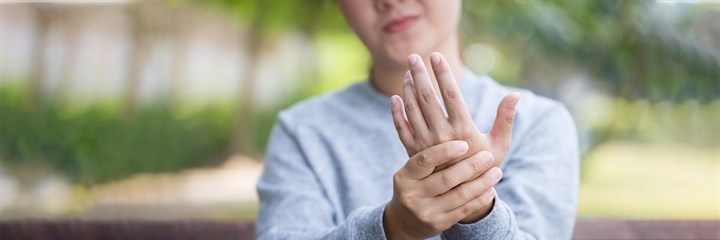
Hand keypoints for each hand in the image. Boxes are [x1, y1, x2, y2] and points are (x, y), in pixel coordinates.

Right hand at [383, 141, 501, 238]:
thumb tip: (461, 114)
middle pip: (446, 179)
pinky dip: (480, 199)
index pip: (424, 160)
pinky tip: (491, 189)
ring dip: (481, 183)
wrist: (406, 219)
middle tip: (489, 156)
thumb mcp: (414, 168)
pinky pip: (464, 209)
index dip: (444, 152)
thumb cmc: (417, 183)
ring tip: (497, 172)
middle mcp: (412, 194)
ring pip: (459, 195)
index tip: (464, 144)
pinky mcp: (438, 224)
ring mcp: (425, 211)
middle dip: (470, 167)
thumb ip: (428, 149)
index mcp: (405, 176)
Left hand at [390, 52, 519, 221]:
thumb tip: (515, 95)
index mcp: (463, 130)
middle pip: (427, 98)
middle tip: (414, 57)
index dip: (443, 74)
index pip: (450, 95)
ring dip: (409, 90)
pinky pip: (402, 129)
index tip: (436, 57)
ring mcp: (425, 145)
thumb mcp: (499, 145)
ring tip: (409, 73)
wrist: (462, 198)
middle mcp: (442, 136)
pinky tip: (395, 98)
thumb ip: (505, 118)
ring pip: (413, 111)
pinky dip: (397, 113)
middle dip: (420, 75)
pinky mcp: (414, 154)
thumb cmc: (484, 167)